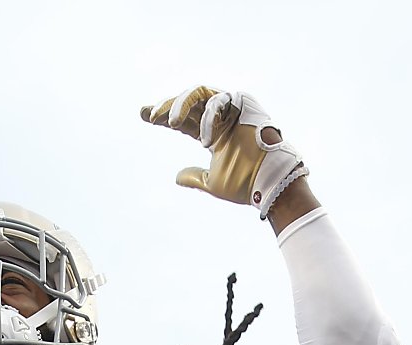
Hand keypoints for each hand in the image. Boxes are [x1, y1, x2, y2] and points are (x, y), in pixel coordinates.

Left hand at [140, 86, 305, 216]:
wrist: (268, 182)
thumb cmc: (244, 183)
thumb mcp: (212, 182)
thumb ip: (195, 177)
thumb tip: (176, 177)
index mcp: (213, 134)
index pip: (183, 120)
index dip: (163, 117)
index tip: (143, 114)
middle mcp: (220, 118)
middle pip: (187, 104)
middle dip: (166, 107)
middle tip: (150, 115)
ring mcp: (231, 108)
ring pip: (198, 94)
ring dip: (180, 104)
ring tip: (169, 122)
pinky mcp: (242, 101)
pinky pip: (217, 100)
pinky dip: (207, 117)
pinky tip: (205, 138)